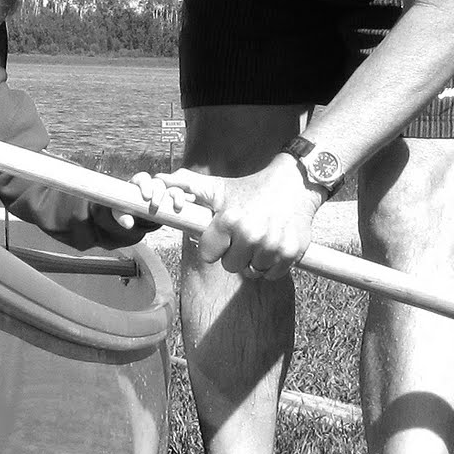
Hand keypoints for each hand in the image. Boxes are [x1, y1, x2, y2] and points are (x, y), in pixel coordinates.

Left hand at [116, 171, 195, 228]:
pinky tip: (191, 201)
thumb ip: (121, 217)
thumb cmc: (125, 209)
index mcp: (138, 183)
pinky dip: (186, 198)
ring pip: (172, 189)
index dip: (145, 185)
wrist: (134, 214)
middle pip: (158, 183)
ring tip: (178, 206)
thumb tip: (128, 224)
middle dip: (159, 193)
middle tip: (155, 205)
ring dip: (177, 195)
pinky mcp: (171, 199)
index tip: (146, 197)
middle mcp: (152, 185)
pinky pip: (181, 196)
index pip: (142, 178)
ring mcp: (163, 191)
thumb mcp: (119, 213)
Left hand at [156, 157, 323, 280]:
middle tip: (244, 235)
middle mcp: (251, 234)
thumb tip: (158, 178)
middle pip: (230, 266)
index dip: (216, 245)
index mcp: (229, 220)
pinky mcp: (292, 252)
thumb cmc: (250, 188)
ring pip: (252, 272)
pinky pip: (271, 274)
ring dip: (254, 260)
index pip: (209, 255)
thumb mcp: (219, 187)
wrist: (295, 184)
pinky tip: (273, 245)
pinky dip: (272, 265)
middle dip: (235, 254)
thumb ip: (187, 185)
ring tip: (260, 238)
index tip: (225, 234)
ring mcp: (273, 245)